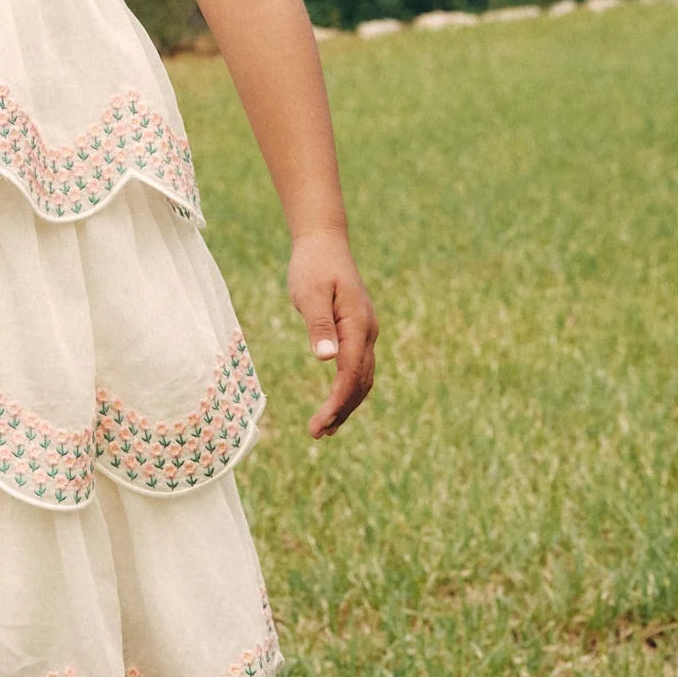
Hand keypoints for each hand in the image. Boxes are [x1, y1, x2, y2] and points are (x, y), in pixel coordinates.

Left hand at [287, 232, 376, 437]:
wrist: (324, 242)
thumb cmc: (313, 266)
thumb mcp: (310, 293)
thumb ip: (318, 325)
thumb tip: (326, 359)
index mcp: (358, 324)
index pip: (350, 374)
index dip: (336, 403)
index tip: (318, 425)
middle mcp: (367, 331)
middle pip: (361, 382)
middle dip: (341, 410)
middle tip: (317, 434)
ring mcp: (364, 331)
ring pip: (362, 377)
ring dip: (346, 404)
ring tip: (324, 428)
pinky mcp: (356, 331)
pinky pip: (357, 367)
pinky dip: (347, 389)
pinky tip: (334, 402)